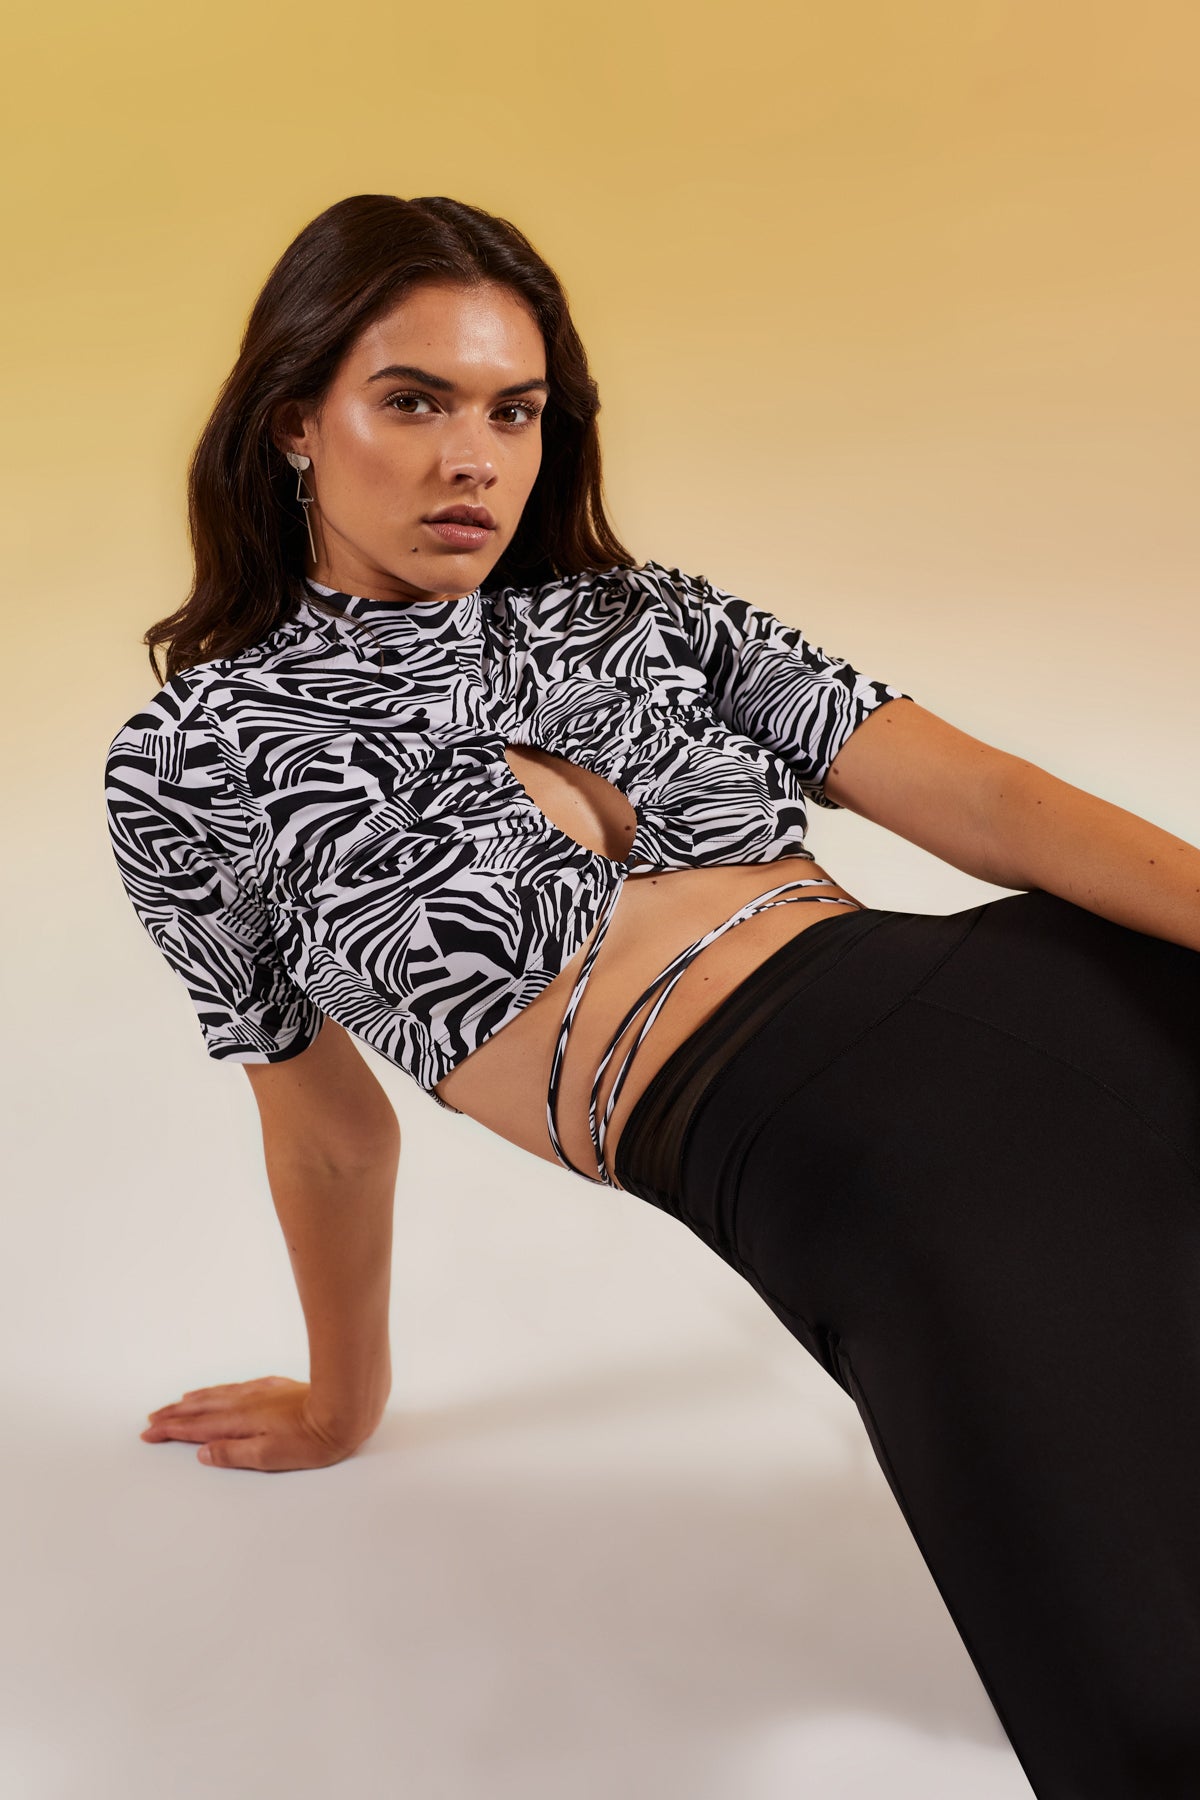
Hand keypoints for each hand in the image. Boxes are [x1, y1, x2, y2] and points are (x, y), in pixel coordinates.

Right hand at [140, 1374, 379, 1471]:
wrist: (345, 1406)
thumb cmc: (313, 1439)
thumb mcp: (270, 1456)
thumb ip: (234, 1453)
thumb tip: (204, 1453)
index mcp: (240, 1421)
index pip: (197, 1427)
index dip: (171, 1430)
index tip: (149, 1432)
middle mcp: (246, 1403)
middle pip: (201, 1408)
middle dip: (174, 1414)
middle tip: (151, 1419)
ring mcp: (260, 1392)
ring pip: (217, 1395)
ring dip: (192, 1401)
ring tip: (175, 1404)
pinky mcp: (275, 1387)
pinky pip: (234, 1388)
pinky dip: (217, 1391)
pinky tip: (217, 1392)